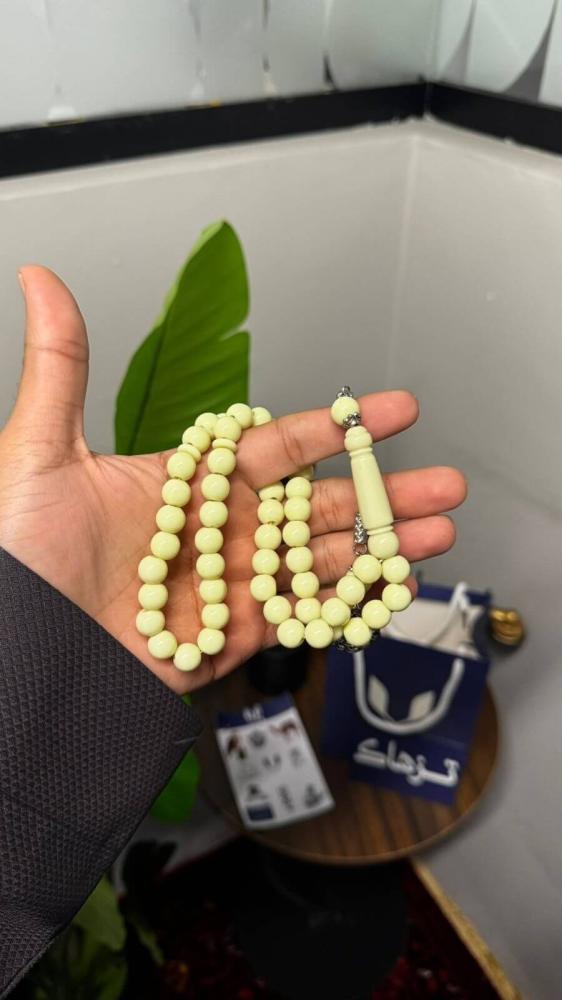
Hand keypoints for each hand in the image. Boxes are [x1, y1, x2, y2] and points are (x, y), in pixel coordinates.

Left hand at [0, 267, 465, 693]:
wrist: (18, 652)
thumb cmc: (18, 554)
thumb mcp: (40, 451)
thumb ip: (63, 366)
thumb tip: (43, 280)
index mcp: (188, 481)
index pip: (281, 445)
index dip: (340, 426)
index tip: (395, 409)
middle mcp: (219, 528)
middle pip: (320, 503)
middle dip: (386, 491)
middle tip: (442, 481)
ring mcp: (232, 583)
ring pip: (324, 558)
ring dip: (384, 544)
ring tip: (438, 530)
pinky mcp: (234, 637)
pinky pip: (305, 615)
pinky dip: (352, 603)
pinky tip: (393, 586)